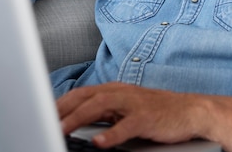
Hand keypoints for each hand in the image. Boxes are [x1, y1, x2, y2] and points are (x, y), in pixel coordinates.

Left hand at [56, 82, 231, 151]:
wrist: (191, 111)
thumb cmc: (156, 112)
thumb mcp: (125, 110)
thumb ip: (103, 113)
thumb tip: (75, 122)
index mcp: (113, 90)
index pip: (80, 94)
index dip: (59, 103)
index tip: (40, 113)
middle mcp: (121, 92)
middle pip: (85, 97)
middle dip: (62, 109)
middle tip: (42, 121)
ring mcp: (134, 103)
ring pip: (99, 106)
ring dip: (78, 118)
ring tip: (61, 130)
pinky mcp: (147, 118)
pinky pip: (126, 126)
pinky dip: (110, 134)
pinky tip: (98, 143)